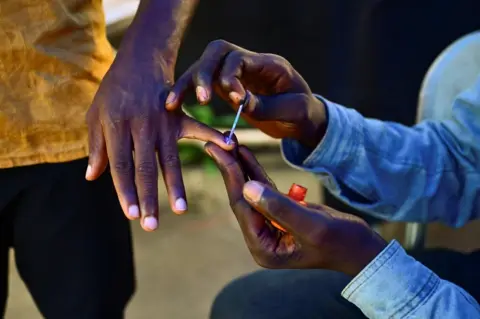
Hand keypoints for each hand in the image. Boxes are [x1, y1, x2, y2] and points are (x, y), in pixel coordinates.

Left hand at [85, 54, 231, 231]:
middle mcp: (141, 126)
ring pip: (170, 158)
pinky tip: (230, 147)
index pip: (121, 166)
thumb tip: (92, 177)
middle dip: (149, 198)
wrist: (137, 62)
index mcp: (117, 127)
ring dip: (176, 185)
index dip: (126, 192)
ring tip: (181, 209)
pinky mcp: (179, 115)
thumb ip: (96, 146)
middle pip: (145, 168)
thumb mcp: (95, 115)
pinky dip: (215, 137)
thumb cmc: (113, 92)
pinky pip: (199, 128)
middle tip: (151, 225)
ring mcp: (163, 121)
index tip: (132, 215)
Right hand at [166, 40, 326, 148]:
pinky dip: (187, 94)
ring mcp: (235, 74)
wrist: (302, 119)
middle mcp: (249, 64)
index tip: (237, 100)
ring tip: (172, 103)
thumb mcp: (294, 111)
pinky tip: (174, 106)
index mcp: (269, 64)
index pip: (239, 58)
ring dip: (188, 84)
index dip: (232, 76)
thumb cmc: (303, 113)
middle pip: (217, 53)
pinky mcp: (226, 88)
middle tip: (201, 99)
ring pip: (205, 67)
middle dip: (204, 73)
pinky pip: (202, 85)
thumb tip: (240, 103)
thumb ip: (268, 106)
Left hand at [204, 143, 386, 276]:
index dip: (230, 177)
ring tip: (227, 141)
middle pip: (241, 197)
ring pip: (250, 191)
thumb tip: (246, 187)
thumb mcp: (311, 225)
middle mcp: (261, 238)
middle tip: (212, 143)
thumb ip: (279, 207)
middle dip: (229, 169)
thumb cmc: (341, 241)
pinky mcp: (279, 213)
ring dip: (239, 166)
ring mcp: (269, 225)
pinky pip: (263, 189)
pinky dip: (255, 170)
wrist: (361, 247)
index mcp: (263, 247)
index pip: (242, 207)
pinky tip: (245, 152)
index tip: (218, 152)